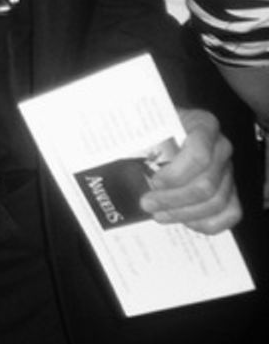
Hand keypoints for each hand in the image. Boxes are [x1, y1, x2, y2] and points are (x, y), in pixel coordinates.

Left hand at [140, 107, 240, 233]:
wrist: (167, 127)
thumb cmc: (155, 124)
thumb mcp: (145, 121)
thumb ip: (136, 133)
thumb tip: (113, 151)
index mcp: (203, 124)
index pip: (198, 155)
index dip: (176, 174)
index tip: (154, 181)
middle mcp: (221, 147)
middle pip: (206, 184)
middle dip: (173, 199)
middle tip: (147, 203)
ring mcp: (227, 170)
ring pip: (216, 202)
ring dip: (183, 213)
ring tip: (158, 214)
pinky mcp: (230, 189)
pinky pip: (229, 213)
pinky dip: (206, 222)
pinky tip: (183, 220)